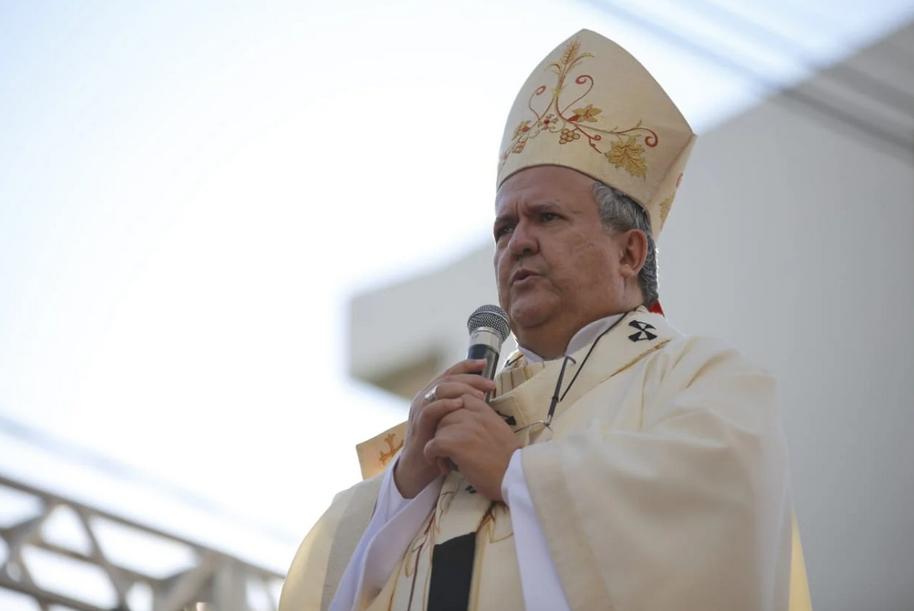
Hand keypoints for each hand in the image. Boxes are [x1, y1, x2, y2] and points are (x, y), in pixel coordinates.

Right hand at [394, 359, 496, 497]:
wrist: (418, 467)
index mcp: (433, 394)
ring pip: (440, 389)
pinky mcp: (419, 424)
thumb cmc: (439, 443)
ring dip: (462, 389)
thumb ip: (460, 407)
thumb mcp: (450, 420)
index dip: (467, 366)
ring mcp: (420, 409)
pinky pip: (431, 409)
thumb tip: (482, 395)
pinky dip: (446, 404)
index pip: (450, 373)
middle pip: (448, 379)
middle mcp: (424, 397)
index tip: (485, 363)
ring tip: (480, 394)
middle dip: (471, 378)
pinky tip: (460, 404)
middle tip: (490, 384)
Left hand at [423, 394, 521, 501]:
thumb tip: (469, 427)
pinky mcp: (456, 444)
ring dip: (438, 444)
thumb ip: (485, 423)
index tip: (454, 426)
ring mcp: (465, 428)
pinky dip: (431, 454)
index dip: (453, 410)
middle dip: (443, 430)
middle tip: (449, 448)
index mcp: (486, 412)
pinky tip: (439, 464)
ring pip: (438, 429)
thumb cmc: (510, 462)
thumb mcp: (501, 432)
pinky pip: (433, 444)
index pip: (462, 397)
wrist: (516, 477)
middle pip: (446, 413)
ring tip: (445, 460)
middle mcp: (475, 416)